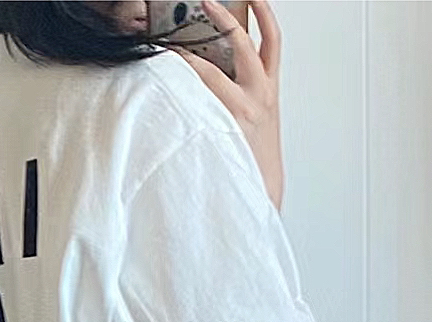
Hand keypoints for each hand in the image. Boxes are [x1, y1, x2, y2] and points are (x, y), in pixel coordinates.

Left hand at [175, 0, 284, 211]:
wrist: (263, 192)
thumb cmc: (256, 159)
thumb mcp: (262, 119)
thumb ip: (246, 94)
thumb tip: (218, 73)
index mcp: (270, 89)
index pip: (270, 39)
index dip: (263, 13)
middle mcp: (257, 94)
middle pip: (242, 42)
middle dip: (224, 18)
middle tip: (207, 1)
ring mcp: (238, 110)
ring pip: (209, 70)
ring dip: (187, 55)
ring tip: (170, 42)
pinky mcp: (220, 128)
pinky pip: (194, 101)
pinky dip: (178, 89)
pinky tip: (161, 82)